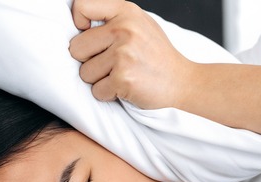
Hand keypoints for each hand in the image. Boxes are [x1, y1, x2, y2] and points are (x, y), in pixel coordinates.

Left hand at [69, 0, 194, 108]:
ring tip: (122, 75)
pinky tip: (126, 87)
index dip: (78, 23)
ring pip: (85, 73)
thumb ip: (112, 19)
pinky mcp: (123, 78)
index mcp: (126, 11)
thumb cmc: (157, 55)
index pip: (81, 6)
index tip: (89, 36)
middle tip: (112, 64)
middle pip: (76, 48)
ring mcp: (123, 54)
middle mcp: (124, 29)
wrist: (183, 82)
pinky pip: (97, 91)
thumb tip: (78, 24)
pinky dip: (109, 94)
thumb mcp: (139, 24)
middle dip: (89, 61)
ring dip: (99, 80)